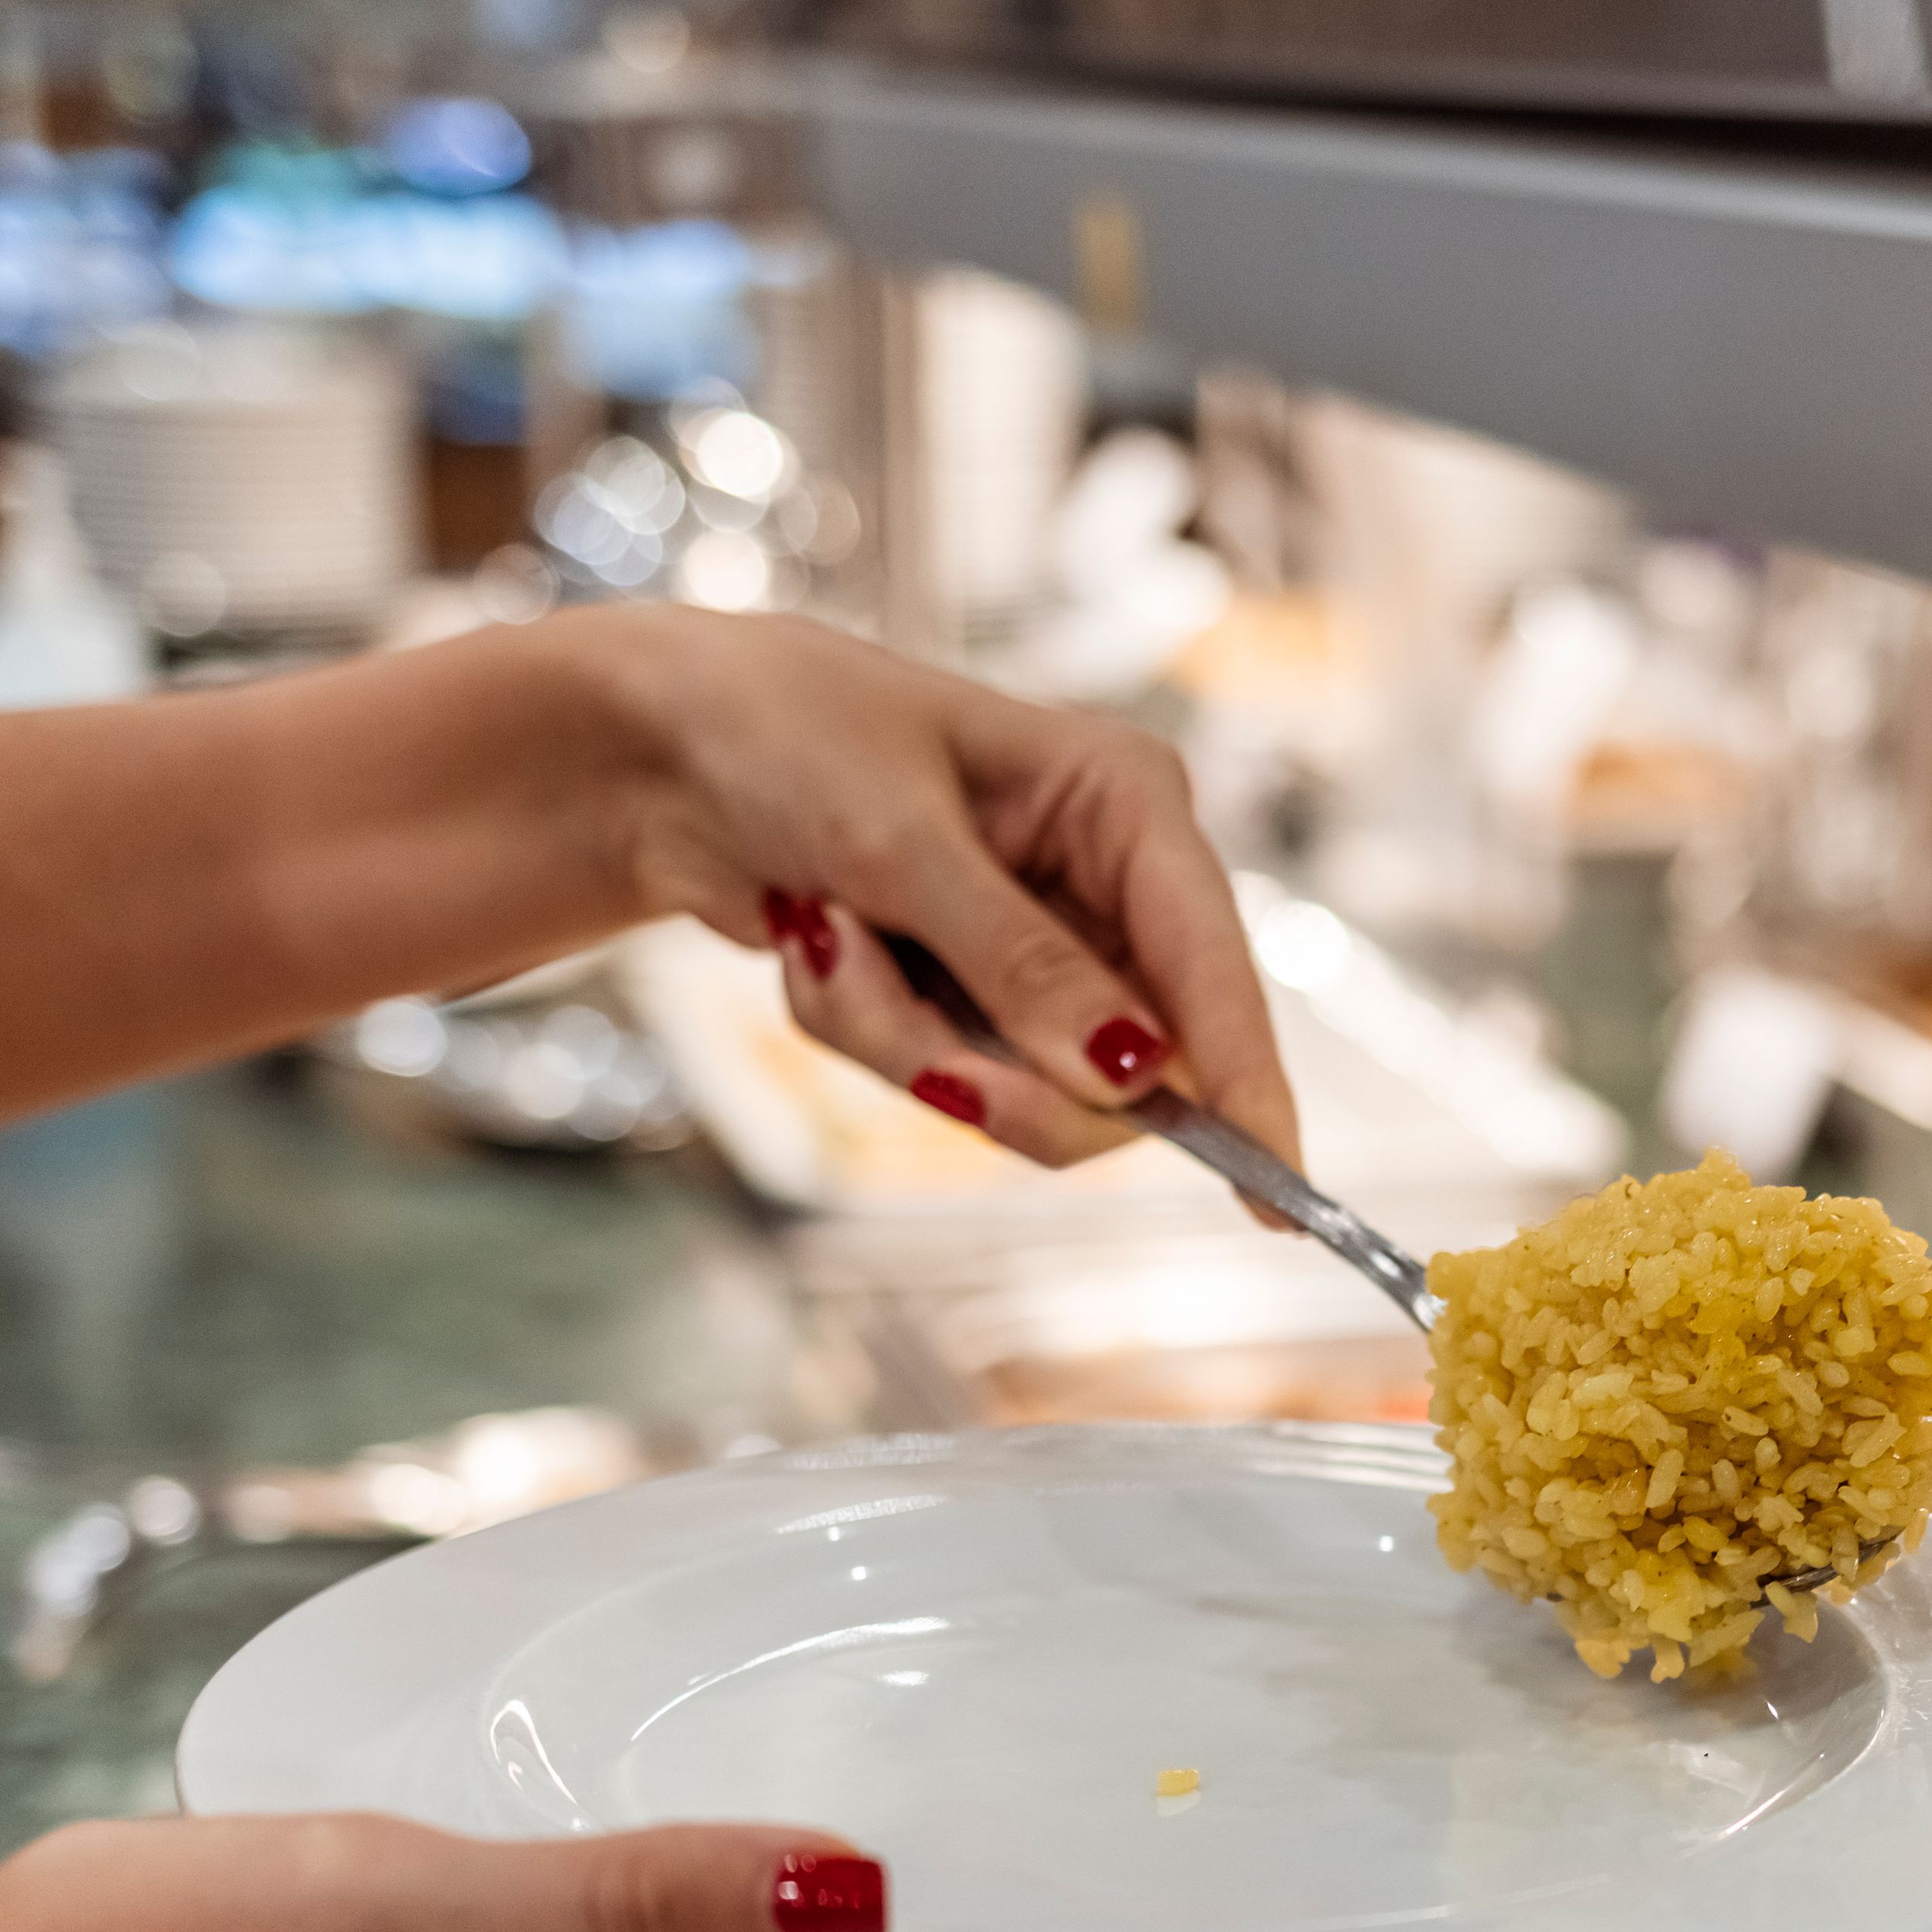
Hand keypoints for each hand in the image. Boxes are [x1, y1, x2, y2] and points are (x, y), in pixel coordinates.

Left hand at [555, 609, 1301, 1170]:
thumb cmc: (783, 736)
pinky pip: (946, 1075)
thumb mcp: (901, 845)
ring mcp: (1038, 945)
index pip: (1214, 965)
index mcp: (1125, 802)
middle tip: (922, 1059)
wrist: (653, 748)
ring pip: (1023, 1087)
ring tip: (828, 937)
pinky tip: (817, 942)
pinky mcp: (970, 991)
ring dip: (903, 1038)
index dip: (1249, 1084)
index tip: (1279, 1195)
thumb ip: (1021, 966)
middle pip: (1122, 1066)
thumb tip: (1131, 1073)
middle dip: (998, 1070)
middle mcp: (1103, 880)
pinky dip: (864, 1028)